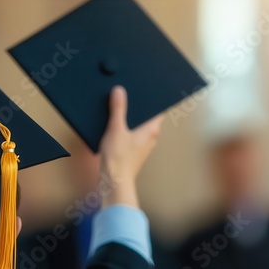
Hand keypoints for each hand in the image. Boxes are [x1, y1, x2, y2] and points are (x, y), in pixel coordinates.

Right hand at [98, 86, 163, 208]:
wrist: (114, 182)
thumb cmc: (119, 158)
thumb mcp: (116, 129)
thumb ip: (118, 108)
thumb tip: (119, 90)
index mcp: (152, 129)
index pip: (158, 108)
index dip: (152, 96)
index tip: (145, 86)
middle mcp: (150, 136)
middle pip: (146, 114)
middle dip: (136, 104)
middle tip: (126, 90)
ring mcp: (141, 144)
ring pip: (137, 123)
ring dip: (128, 115)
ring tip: (116, 103)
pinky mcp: (132, 149)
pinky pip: (130, 131)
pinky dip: (123, 125)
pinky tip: (110, 121)